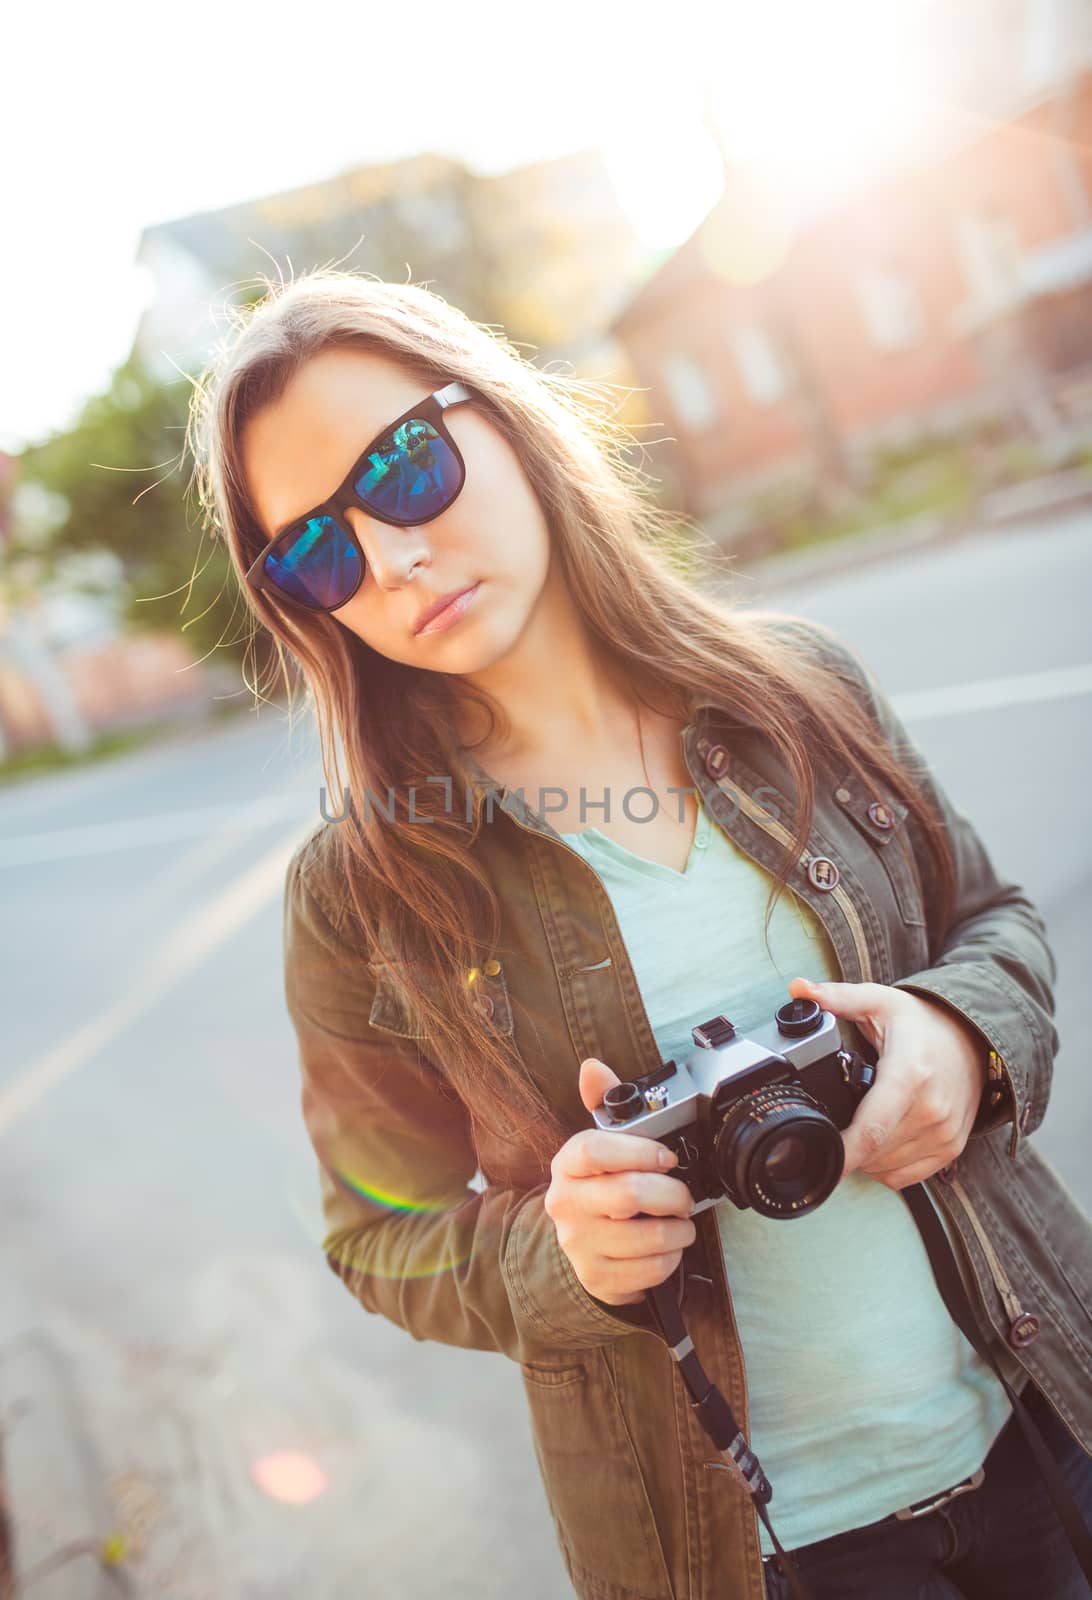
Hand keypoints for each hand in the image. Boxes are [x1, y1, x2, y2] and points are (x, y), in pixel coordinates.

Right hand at [543, 1059, 696, 1305]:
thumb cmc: (602, 1187)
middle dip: (672, 1194)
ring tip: (682, 1222)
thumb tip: (591, 1067)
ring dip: (679, 1230)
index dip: (639, 1151)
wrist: (585, 1246)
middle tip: (685, 1196)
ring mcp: (580, 1244)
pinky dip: (671, 1258)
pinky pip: (650, 1270)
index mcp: (568, 1166)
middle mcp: (567, 1204)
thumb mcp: (601, 1146)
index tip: (668, 1157)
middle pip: (629, 1194)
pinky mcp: (598, 1277)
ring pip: (647, 1237)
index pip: (596, 1151)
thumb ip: (604, 1104)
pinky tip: (668, 1247)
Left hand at [788, 976, 988, 1189]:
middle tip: (832, 1121)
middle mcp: (931, 1110)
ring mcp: (944, 1133)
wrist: (973, 1039)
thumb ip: (836, 998)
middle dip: (844, 1144)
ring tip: (858, 1126)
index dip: (842, 1151)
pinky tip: (878, 1141)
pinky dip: (885, 1166)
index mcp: (910, 1076)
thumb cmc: (923, 1023)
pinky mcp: (951, 1148)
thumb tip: (798, 988)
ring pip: (886, 1167)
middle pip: (873, 1152)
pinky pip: (905, 1176)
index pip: (871, 1128)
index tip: (819, 1156)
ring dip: (864, 1156)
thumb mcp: (880, 1002)